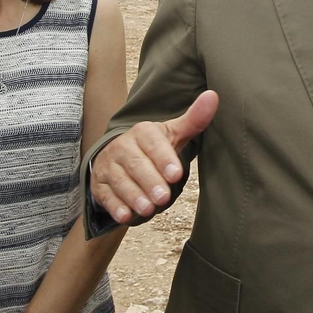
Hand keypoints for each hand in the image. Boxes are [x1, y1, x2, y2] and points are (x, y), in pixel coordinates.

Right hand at [90, 90, 217, 223]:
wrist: (119, 157)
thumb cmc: (153, 148)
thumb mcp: (173, 134)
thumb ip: (193, 120)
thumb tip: (213, 96)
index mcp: (142, 132)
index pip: (153, 144)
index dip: (164, 159)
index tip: (176, 174)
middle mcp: (122, 147)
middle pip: (136, 165)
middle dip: (150, 182)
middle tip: (163, 197)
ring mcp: (109, 166)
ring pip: (120, 181)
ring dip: (133, 196)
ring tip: (148, 209)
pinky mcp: (100, 184)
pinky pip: (106, 195)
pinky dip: (115, 206)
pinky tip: (124, 215)